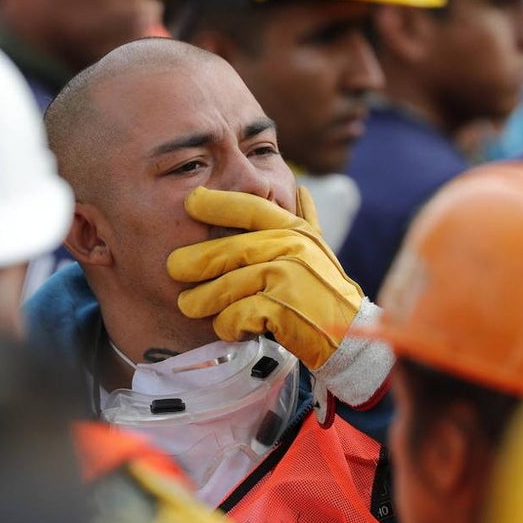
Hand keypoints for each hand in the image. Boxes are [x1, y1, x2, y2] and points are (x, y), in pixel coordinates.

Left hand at [166, 186, 361, 370]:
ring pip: (227, 286)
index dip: (219, 203)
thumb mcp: (318, 250)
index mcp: (295, 231)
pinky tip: (231, 329)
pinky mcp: (283, 311)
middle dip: (195, 260)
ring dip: (204, 300)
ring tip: (190, 306)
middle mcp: (292, 250)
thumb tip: (301, 187)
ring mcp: (288, 279)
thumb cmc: (325, 291)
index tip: (192, 201)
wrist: (349, 335)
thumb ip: (306, 218)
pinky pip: (237, 316)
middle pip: (230, 250)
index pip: (252, 209)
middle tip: (172, 267)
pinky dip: (228, 326)